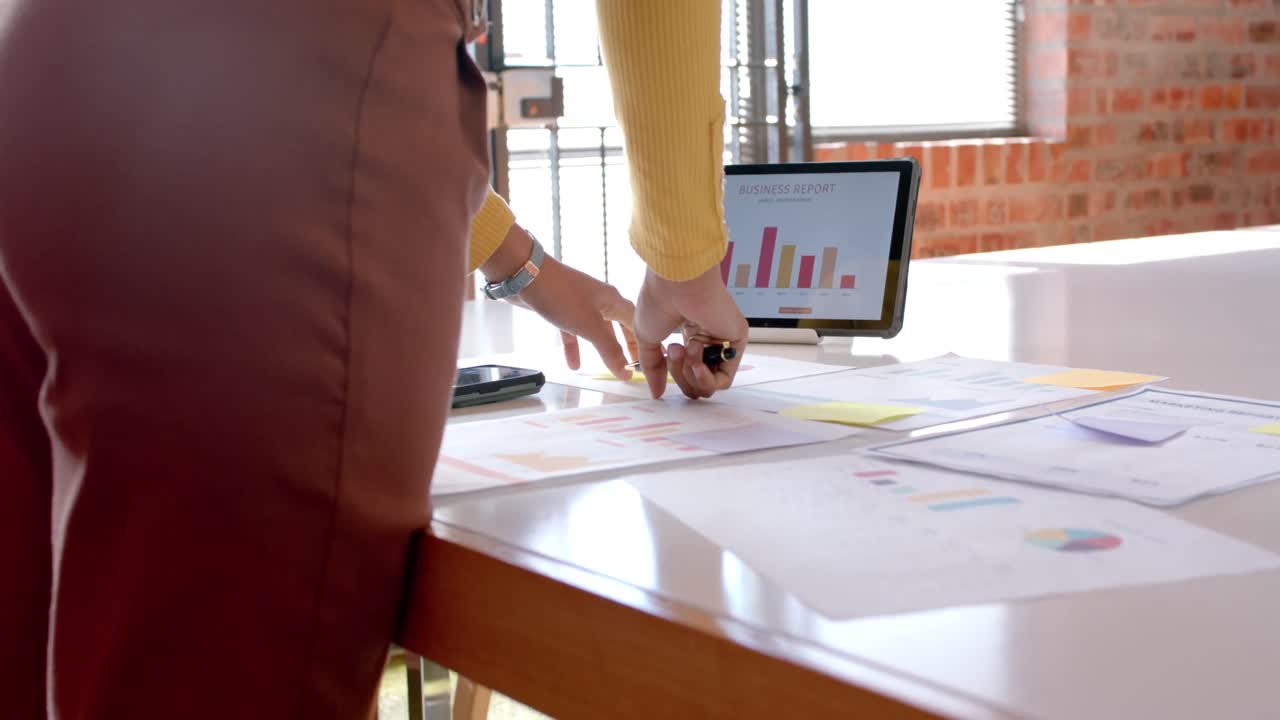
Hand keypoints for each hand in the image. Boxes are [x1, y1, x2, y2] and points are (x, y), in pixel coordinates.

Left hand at [514, 257, 637, 378]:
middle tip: (633, 365)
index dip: (645, 342)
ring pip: (597, 330)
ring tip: (609, 368)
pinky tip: (573, 364)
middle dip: (626, 345)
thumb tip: (625, 372)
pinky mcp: (562, 308)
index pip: (637, 323)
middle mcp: (600, 300)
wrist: (525, 275)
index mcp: (613, 300)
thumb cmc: (561, 295)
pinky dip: (575, 347)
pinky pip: (574, 331)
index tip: (649, 361)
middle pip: (620, 326)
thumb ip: (609, 350)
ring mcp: (581, 303)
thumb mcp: (590, 326)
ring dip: (602, 349)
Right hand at [634, 266, 747, 398]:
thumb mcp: (648, 339)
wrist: (675, 282)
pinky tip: (696, 360)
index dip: (674, 375)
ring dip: (690, 375)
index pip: (686, 371)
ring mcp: (724, 341)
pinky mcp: (736, 342)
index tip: (663, 360)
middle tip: (673, 350)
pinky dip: (705, 378)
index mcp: (689, 334)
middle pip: (696, 382)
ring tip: (683, 348)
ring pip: (709, 385)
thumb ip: (653, 368)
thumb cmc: (658, 300)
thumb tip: (656, 393)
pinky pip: (723, 380)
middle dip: (679, 375)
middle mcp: (709, 339)